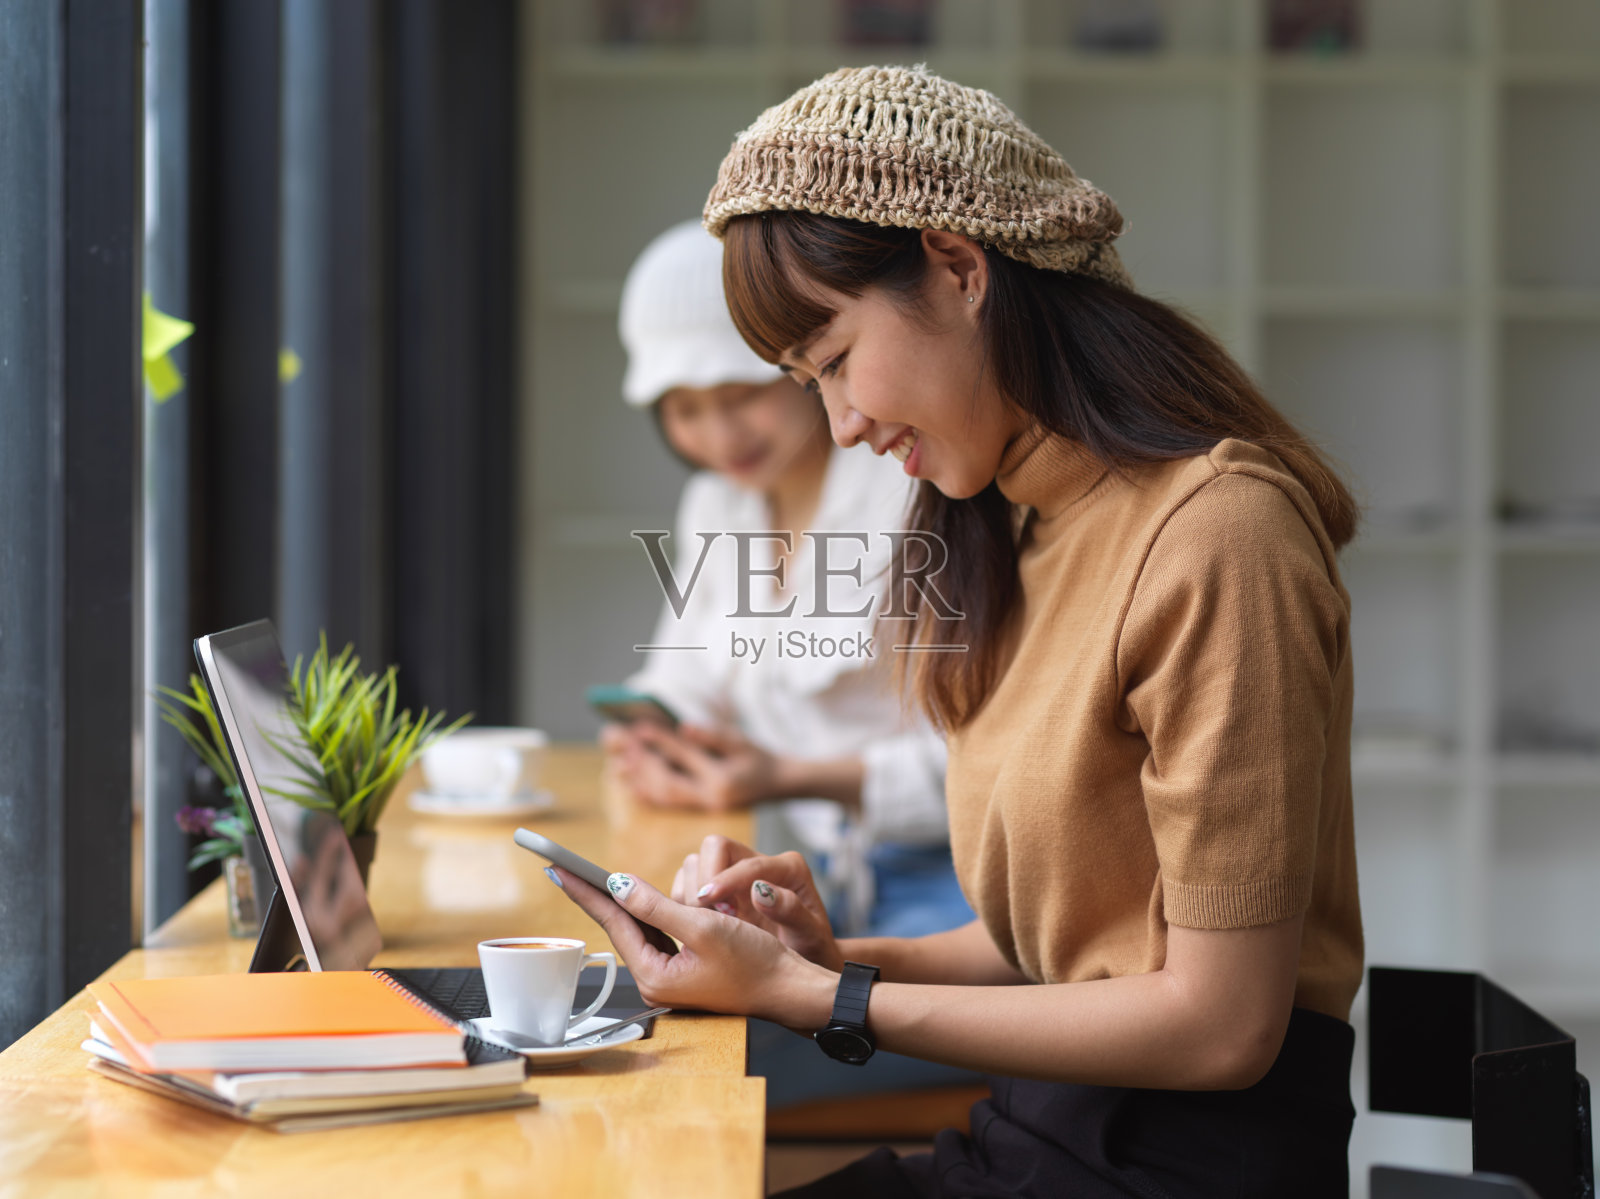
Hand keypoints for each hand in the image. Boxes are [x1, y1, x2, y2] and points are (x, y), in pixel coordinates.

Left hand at [547, 866, 834, 1029]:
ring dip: (624, 903)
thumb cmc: (755, 962)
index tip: (559, 869)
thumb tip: (618, 884)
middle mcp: (655, 979)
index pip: (613, 922)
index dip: (586, 891)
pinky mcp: (683, 970)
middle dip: (598, 895)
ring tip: (593, 878)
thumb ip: (657, 905)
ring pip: (639, 930)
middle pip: (620, 927)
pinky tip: (639, 897)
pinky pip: (657, 935)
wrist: (789, 989)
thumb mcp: (704, 927)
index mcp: (654, 975)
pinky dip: (648, 913)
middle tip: (566, 868)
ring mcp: (668, 977)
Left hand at [613, 723, 783, 811]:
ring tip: (618, 764)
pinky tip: (631, 784)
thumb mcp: (741, 740)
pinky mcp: (700, 810)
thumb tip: (682, 726)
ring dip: (640, 780)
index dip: (661, 740)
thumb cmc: (758, 757)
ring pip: (665, 796)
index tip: (639, 728)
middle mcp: (711, 798)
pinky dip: (649, 794)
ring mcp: (705, 808)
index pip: (685, 756)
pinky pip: (670, 805)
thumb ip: (711, 735)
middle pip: (668, 782)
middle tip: (621, 746)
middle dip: (643, 764)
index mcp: (723, 779)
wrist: (778, 784)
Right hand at [671, 835, 843, 972]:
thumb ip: (791, 911)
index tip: (707, 902)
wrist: (803, 962)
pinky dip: (686, 903)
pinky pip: (688, 884)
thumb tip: (759, 890)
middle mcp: (759, 863)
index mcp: (788, 868)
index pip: (748, 863)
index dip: (725, 880)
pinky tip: (701, 926)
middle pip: (715, 847)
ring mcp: (736, 873)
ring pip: (696, 863)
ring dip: (693, 892)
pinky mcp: (719, 889)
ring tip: (709, 924)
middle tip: (709, 915)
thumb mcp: (810, 934)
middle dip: (704, 877)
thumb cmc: (811, 947)